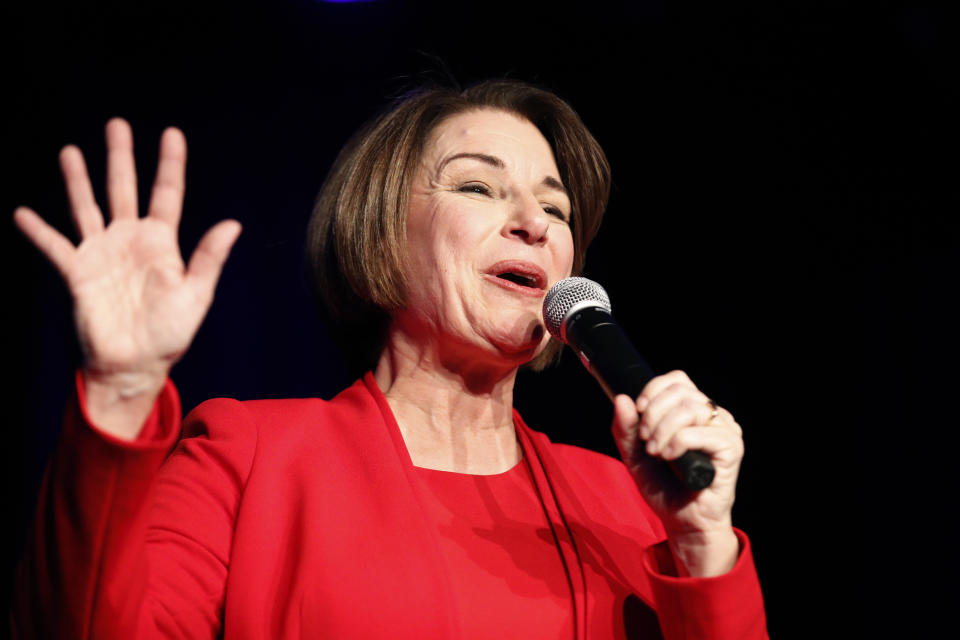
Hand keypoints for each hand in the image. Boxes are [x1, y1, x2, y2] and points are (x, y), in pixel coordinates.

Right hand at [14, 119, 240, 437]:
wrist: (134, 364)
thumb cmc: (170, 334)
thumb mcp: (195, 294)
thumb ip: (209, 258)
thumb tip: (233, 223)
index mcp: (162, 243)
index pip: (167, 194)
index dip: (169, 163)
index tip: (171, 133)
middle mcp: (130, 241)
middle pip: (124, 189)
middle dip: (120, 157)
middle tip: (116, 124)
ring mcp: (101, 254)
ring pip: (87, 206)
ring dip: (78, 180)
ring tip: (70, 150)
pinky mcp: (77, 272)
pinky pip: (54, 246)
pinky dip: (38, 231)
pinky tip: (23, 213)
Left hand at [611, 370, 743, 575]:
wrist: (682, 522)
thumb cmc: (665, 487)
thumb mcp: (635, 455)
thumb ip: (626, 429)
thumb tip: (622, 399)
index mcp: (693, 410)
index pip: (677, 379)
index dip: (653, 390)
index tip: (638, 411)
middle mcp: (713, 415)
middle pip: (681, 392)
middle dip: (654, 414)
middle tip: (646, 440)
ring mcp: (725, 430)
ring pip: (691, 408)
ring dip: (664, 429)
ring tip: (656, 452)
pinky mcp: (732, 448)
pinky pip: (702, 432)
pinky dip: (679, 442)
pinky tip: (669, 457)